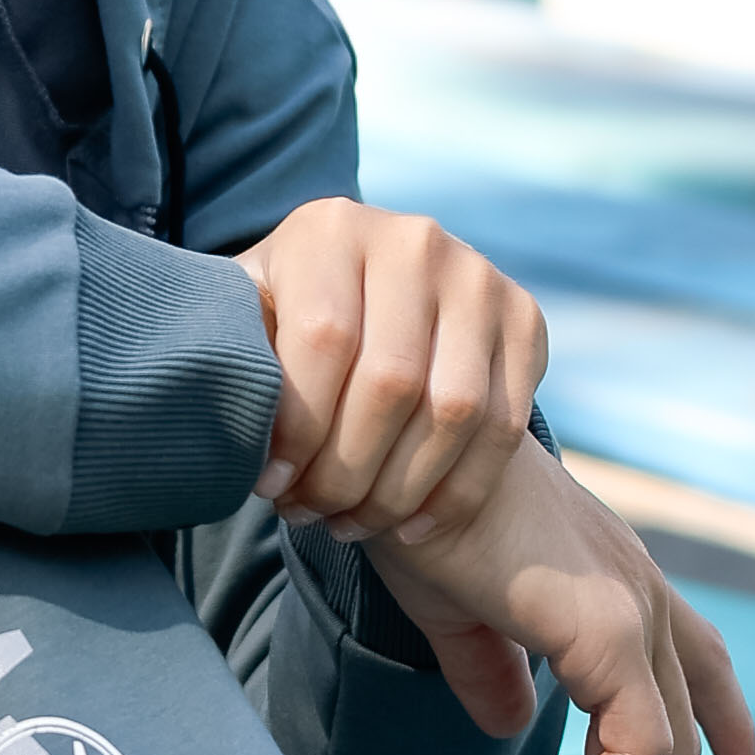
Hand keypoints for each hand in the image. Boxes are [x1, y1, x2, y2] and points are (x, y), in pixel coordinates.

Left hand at [235, 201, 547, 557]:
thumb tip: (230, 439)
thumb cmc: (282, 322)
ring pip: (453, 413)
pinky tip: (407, 526)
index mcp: (331, 229)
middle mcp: (414, 240)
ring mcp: (479, 276)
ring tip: (349, 524)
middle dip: (345, 472)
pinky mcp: (524, 318)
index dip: (297, 428)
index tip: (270, 485)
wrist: (363, 294)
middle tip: (309, 515)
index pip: (324, 340)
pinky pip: (502, 427)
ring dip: (398, 492)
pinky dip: (455, 494)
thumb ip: (234, 360)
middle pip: (392, 383)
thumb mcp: (244, 323)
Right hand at [367, 438, 754, 754]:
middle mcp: (642, 593)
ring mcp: (633, 611)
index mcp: (616, 581)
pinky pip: (635, 753)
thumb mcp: (461, 609)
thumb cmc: (418, 515)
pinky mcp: (607, 631)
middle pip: (677, 740)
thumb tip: (514, 726)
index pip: (700, 659)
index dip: (729, 720)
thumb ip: (494, 668)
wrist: (400, 455)